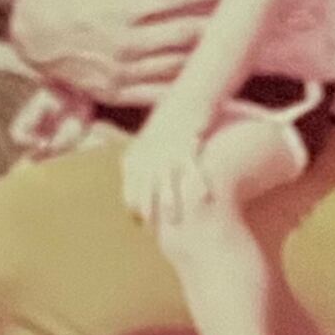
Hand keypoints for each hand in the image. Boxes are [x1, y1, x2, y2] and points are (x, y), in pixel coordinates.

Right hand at [12, 0, 220, 107]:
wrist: (32, 37)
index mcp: (124, 8)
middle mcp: (127, 42)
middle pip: (185, 34)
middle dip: (214, 25)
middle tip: (237, 18)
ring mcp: (124, 71)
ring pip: (178, 66)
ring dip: (204, 57)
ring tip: (227, 48)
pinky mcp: (118, 93)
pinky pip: (159, 94)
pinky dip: (183, 88)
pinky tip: (202, 80)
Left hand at [120, 102, 210, 231]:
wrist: (185, 100)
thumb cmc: (167, 127)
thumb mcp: (146, 144)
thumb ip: (139, 165)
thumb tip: (133, 187)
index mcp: (136, 158)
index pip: (131, 191)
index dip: (135, 211)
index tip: (143, 226)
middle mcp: (148, 156)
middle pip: (145, 192)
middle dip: (149, 214)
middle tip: (156, 233)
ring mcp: (167, 153)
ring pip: (167, 185)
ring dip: (170, 205)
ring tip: (175, 223)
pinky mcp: (187, 148)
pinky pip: (192, 171)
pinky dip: (197, 186)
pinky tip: (204, 199)